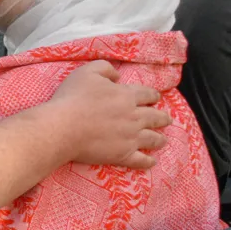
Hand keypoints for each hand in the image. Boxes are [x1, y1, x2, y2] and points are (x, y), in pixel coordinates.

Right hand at [49, 61, 170, 169]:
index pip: (147, 94)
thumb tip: (117, 75)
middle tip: (166, 119)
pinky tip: (152, 161)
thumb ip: (106, 68)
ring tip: (164, 140)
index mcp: (127, 96)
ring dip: (160, 138)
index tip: (156, 97)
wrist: (64, 127)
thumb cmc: (73, 98)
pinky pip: (141, 160)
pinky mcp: (122, 155)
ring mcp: (130, 138)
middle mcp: (134, 117)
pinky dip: (149, 161)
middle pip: (155, 116)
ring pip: (153, 138)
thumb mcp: (88, 71)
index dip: (153, 95)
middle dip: (162, 117)